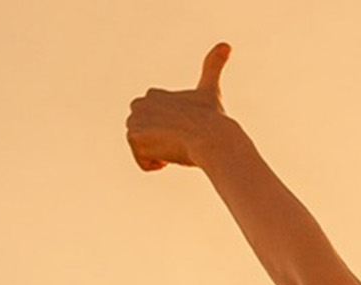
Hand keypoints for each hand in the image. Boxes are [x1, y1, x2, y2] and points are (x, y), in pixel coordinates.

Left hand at [126, 43, 240, 170]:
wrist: (212, 139)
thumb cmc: (213, 118)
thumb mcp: (210, 90)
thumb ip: (213, 66)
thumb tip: (226, 44)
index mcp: (152, 94)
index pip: (156, 124)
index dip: (173, 131)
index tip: (187, 128)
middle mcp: (139, 105)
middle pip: (149, 137)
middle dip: (164, 142)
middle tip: (183, 138)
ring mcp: (134, 122)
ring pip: (147, 149)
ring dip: (162, 153)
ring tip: (178, 145)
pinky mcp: (134, 138)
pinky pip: (143, 162)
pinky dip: (156, 163)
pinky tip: (171, 155)